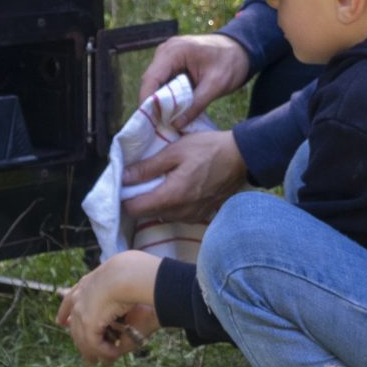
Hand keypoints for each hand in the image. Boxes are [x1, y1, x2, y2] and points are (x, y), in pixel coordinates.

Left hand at [57, 251, 159, 365]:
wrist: (128, 273)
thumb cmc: (130, 274)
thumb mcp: (119, 283)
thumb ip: (115, 294)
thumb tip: (119, 305)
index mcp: (84, 284)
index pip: (68, 300)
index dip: (64, 313)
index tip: (61, 323)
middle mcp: (78, 297)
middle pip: (74, 324)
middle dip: (79, 340)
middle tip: (86, 353)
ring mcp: (81, 310)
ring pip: (82, 337)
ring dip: (91, 351)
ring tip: (96, 362)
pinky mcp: (88, 322)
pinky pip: (93, 343)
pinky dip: (104, 351)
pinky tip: (113, 355)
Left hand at [122, 129, 246, 224]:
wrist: (242, 158)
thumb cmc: (208, 149)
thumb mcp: (175, 151)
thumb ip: (148, 167)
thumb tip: (124, 176)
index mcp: (171, 197)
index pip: (134, 209)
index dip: (124, 198)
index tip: (124, 184)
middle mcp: (180, 213)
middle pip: (146, 214)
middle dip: (139, 199)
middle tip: (140, 180)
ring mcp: (192, 216)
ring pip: (162, 215)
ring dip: (156, 202)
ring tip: (158, 182)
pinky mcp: (201, 215)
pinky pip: (177, 215)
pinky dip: (171, 204)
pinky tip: (175, 188)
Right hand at [136, 34, 250, 127]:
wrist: (241, 49)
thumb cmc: (231, 63)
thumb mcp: (215, 86)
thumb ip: (195, 105)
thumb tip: (175, 125)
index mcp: (174, 51)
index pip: (151, 78)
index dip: (147, 101)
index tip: (149, 122)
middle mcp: (166, 51)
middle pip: (150, 81)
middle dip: (152, 104)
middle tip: (156, 126)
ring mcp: (167, 55)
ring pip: (155, 83)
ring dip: (158, 101)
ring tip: (162, 121)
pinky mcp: (172, 62)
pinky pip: (164, 81)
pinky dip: (166, 96)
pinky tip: (171, 111)